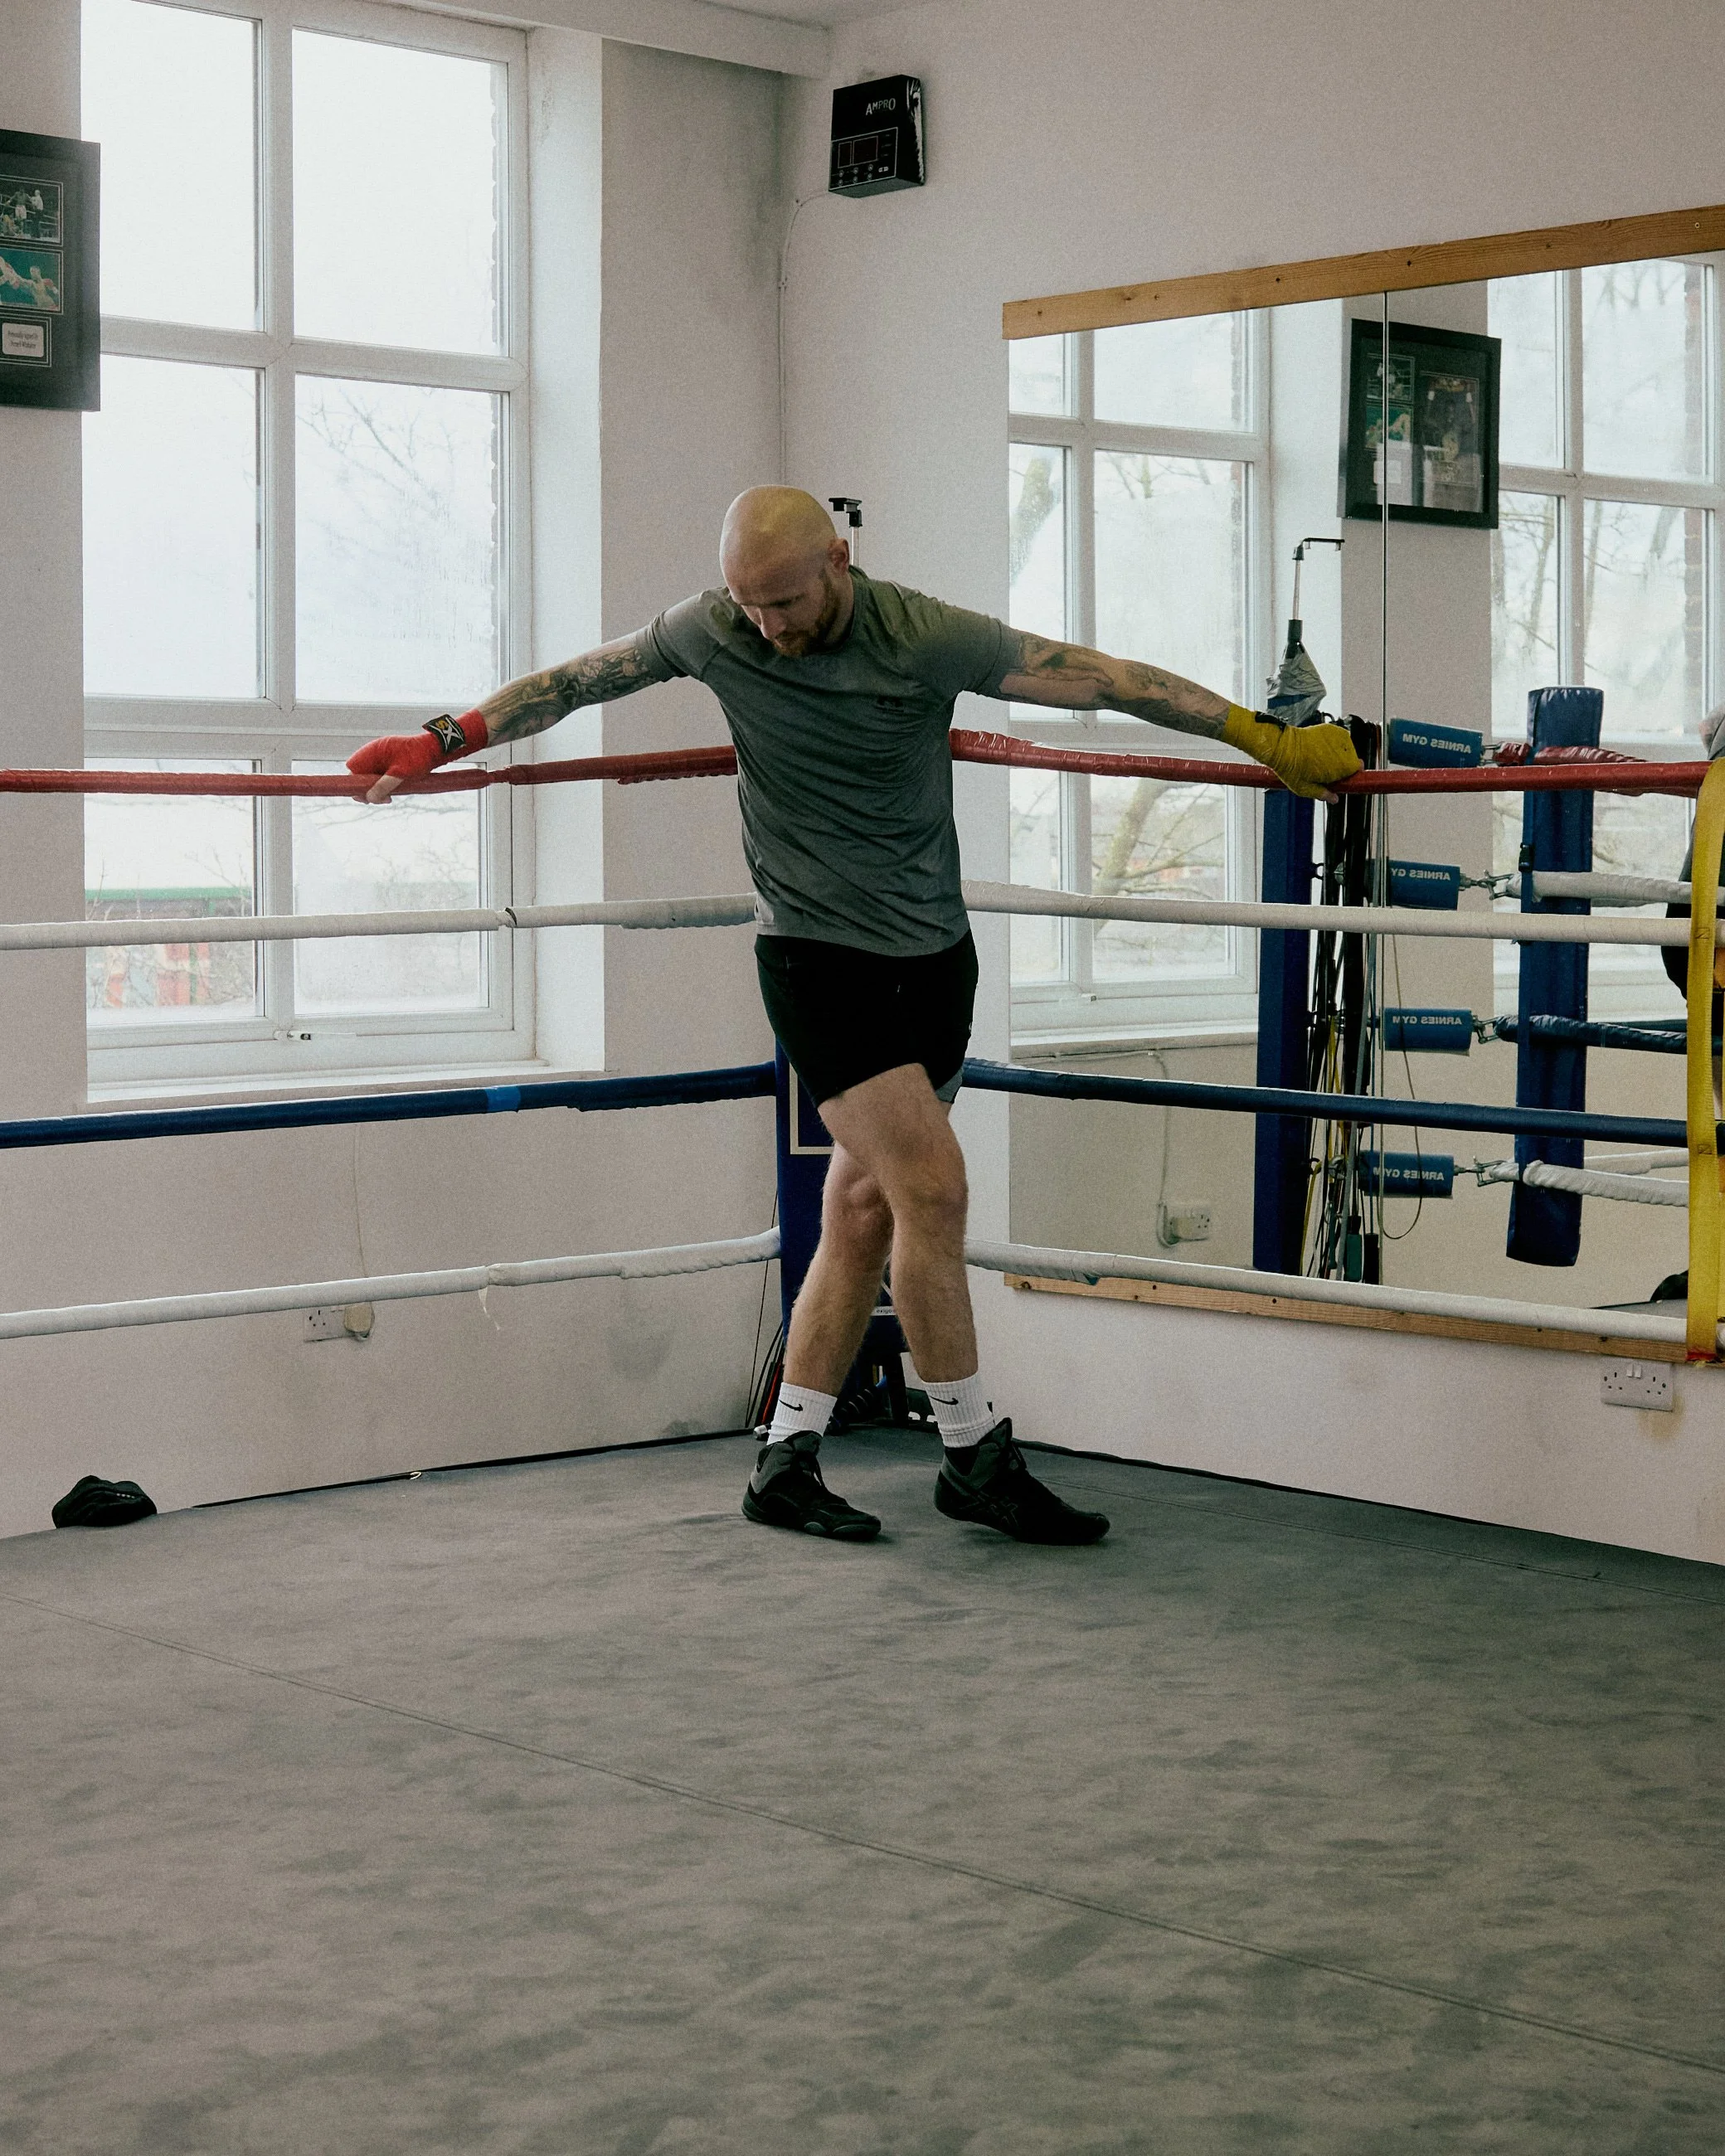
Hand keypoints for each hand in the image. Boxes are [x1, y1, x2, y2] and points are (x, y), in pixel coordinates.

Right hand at [346, 712, 486, 802]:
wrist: (436, 749)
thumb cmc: (419, 757)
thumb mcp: (401, 774)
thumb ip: (384, 786)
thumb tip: (369, 798)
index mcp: (373, 751)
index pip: (353, 768)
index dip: (355, 783)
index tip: (366, 796)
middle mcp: (374, 753)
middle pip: (360, 775)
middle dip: (368, 789)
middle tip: (384, 799)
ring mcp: (381, 758)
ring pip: (370, 777)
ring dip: (377, 790)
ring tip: (390, 798)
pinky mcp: (389, 763)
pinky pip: (379, 776)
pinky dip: (383, 786)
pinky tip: (393, 792)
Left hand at [1222, 708, 1360, 800]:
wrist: (1282, 746)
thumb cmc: (1292, 768)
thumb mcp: (1305, 789)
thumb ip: (1323, 794)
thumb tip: (1334, 799)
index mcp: (1341, 766)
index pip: (1357, 770)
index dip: (1349, 775)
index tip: (1341, 777)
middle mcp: (1344, 749)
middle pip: (1352, 759)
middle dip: (1342, 764)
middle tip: (1325, 769)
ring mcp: (1338, 736)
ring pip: (1347, 748)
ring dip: (1338, 753)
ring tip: (1320, 758)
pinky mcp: (1331, 728)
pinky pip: (1339, 738)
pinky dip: (1333, 743)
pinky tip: (1320, 748)